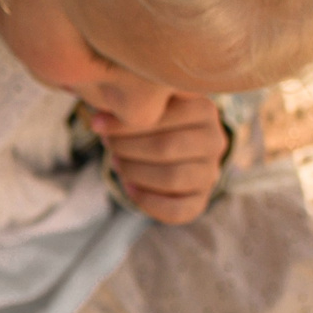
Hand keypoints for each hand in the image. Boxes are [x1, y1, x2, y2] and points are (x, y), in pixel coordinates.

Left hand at [86, 91, 226, 225]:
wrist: (176, 150)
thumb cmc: (155, 121)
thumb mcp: (150, 104)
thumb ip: (134, 103)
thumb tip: (99, 115)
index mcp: (205, 110)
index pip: (162, 116)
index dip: (125, 123)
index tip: (98, 124)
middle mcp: (215, 141)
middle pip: (165, 147)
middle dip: (127, 147)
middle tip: (107, 143)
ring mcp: (210, 173)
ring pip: (170, 177)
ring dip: (134, 171)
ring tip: (116, 162)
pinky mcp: (201, 200)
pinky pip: (176, 209)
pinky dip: (147, 201)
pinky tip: (129, 187)